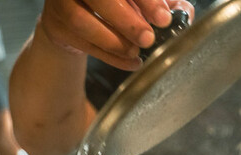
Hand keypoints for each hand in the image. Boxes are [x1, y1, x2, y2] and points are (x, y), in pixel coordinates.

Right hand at [39, 0, 194, 69]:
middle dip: (127, 20)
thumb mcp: (138, 1)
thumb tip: (184, 13)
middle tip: (149, 38)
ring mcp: (61, 2)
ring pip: (83, 21)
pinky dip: (110, 57)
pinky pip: (82, 43)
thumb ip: (163, 3)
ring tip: (136, 52)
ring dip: (114, 41)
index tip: (164, 18)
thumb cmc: (114, 4)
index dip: (146, 0)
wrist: (75, 18)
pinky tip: (131, 63)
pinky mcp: (55, 25)